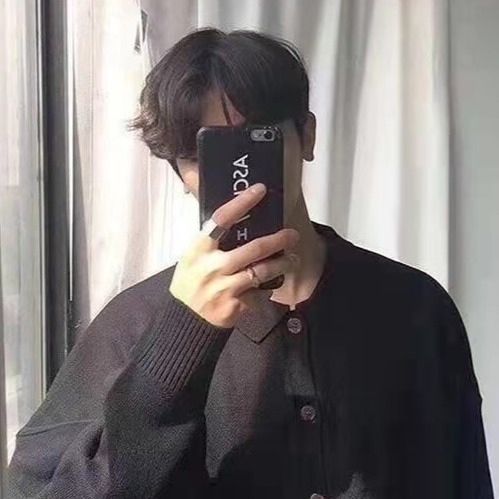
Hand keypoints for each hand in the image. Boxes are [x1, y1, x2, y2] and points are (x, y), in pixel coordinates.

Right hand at [169, 183, 299, 327]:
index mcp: (198, 248)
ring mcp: (224, 287)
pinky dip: (267, 287)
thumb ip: (209, 235)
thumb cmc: (190, 281)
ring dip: (282, 264)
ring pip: (263, 271)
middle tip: (293, 235)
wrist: (186, 319)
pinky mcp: (235, 305)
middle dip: (278, 240)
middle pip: (253, 248)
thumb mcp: (192, 255)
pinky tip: (271, 283)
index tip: (260, 190)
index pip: (222, 219)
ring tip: (292, 259)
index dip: (241, 202)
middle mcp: (212, 266)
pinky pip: (259, 292)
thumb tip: (221, 203)